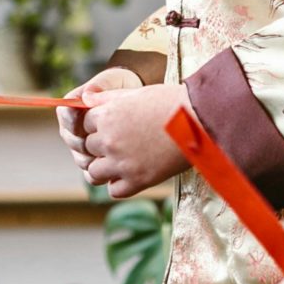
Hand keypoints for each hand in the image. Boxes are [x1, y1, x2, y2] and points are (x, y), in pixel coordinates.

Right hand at [58, 67, 143, 168]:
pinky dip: (102, 170)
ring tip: (114, 152)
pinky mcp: (91, 161)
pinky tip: (116, 165)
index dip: (74, 119)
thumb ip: (101, 86)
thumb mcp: (112, 81)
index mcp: (70, 108)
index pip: (64, 114)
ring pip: (81, 158)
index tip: (91, 119)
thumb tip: (87, 94)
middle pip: (71, 140)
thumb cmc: (119, 89)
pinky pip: (91, 171)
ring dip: (96, 157)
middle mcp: (70, 129)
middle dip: (87, 141)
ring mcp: (79, 147)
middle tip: (106, 140)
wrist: (132, 106)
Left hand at [78, 82, 190, 197]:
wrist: (199, 120)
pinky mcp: (138, 180)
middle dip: (101, 146)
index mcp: (107, 116)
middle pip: (88, 149)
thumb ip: (107, 98)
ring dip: (104, 168)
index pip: (84, 125)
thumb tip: (84, 98)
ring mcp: (122, 163)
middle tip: (120, 143)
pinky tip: (131, 174)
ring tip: (120, 162)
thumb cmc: (171, 101)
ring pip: (94, 173)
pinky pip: (114, 190)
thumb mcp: (136, 93)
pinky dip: (119, 184)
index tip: (111, 125)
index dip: (97, 125)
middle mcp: (110, 140)